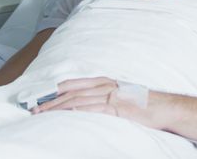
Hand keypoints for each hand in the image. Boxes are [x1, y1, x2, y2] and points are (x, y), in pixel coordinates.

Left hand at [32, 77, 160, 128]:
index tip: (38, 98)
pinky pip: (92, 109)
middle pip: (70, 93)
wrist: (163, 108)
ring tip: (42, 116)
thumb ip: (101, 98)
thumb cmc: (142, 105)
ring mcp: (110, 96)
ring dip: (57, 108)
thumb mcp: (119, 97)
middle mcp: (104, 86)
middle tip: (33, 110)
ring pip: (77, 100)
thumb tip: (83, 106)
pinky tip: (65, 115)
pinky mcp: (116, 108)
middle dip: (50, 101)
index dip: (53, 91)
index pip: (72, 84)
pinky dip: (76, 111)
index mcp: (103, 82)